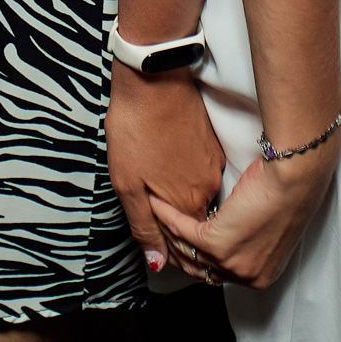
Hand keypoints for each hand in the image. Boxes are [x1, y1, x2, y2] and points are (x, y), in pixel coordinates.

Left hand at [106, 66, 224, 276]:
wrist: (152, 79)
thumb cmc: (135, 130)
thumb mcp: (127, 184)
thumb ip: (144, 226)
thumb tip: (157, 262)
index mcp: (188, 201)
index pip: (188, 241)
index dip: (170, 245)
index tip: (152, 238)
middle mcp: (208, 184)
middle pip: (195, 217)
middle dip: (176, 222)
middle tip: (150, 210)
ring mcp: (213, 161)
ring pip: (199, 193)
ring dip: (181, 196)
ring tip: (156, 186)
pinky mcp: (211, 141)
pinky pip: (202, 170)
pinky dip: (186, 174)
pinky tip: (168, 164)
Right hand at [150, 144, 336, 289]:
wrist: (294, 174)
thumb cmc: (288, 187)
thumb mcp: (267, 221)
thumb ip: (246, 235)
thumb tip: (226, 227)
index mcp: (260, 274)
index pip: (217, 272)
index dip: (194, 256)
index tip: (178, 241)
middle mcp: (246, 276)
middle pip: (198, 268)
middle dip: (175, 249)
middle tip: (160, 229)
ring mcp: (232, 264)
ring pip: (187, 251)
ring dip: (166, 230)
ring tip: (155, 212)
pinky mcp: (219, 243)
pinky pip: (183, 231)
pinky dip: (167, 215)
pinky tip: (158, 203)